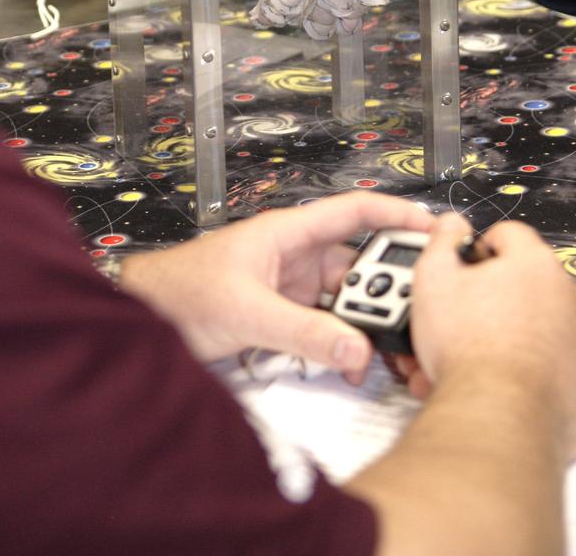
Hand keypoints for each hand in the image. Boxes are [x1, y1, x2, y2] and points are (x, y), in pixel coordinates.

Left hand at [119, 192, 433, 382]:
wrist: (142, 319)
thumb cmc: (179, 291)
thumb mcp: (247, 312)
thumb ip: (303, 332)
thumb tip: (356, 350)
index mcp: (287, 233)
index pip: (353, 212)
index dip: (396, 214)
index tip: (433, 228)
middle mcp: (294, 255)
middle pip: (357, 264)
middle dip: (383, 291)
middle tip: (408, 318)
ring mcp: (290, 286)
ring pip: (344, 300)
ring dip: (362, 325)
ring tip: (380, 354)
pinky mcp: (282, 315)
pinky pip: (325, 325)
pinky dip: (341, 343)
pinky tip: (351, 363)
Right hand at [409, 213, 575, 463]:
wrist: (501, 419)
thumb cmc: (469, 348)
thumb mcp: (434, 279)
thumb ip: (442, 240)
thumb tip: (452, 224)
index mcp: (535, 264)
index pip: (508, 235)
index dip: (477, 249)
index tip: (461, 271)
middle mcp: (567, 296)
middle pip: (524, 283)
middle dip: (489, 298)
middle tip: (458, 321)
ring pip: (538, 325)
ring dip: (506, 335)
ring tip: (466, 361)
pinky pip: (553, 364)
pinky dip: (528, 369)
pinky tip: (495, 383)